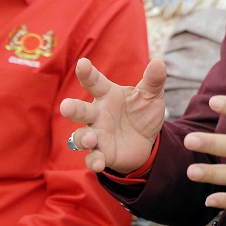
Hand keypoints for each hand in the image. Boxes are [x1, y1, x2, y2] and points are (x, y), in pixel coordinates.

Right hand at [60, 57, 167, 173]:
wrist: (147, 140)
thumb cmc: (142, 111)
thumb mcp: (151, 95)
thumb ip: (153, 79)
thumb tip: (159, 62)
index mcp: (107, 95)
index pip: (94, 82)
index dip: (87, 73)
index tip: (82, 64)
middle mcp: (97, 114)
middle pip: (81, 110)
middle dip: (73, 109)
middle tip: (66, 106)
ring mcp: (97, 135)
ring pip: (80, 136)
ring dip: (83, 138)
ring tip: (91, 139)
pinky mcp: (101, 154)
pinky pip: (92, 158)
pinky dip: (94, 161)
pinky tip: (99, 163)